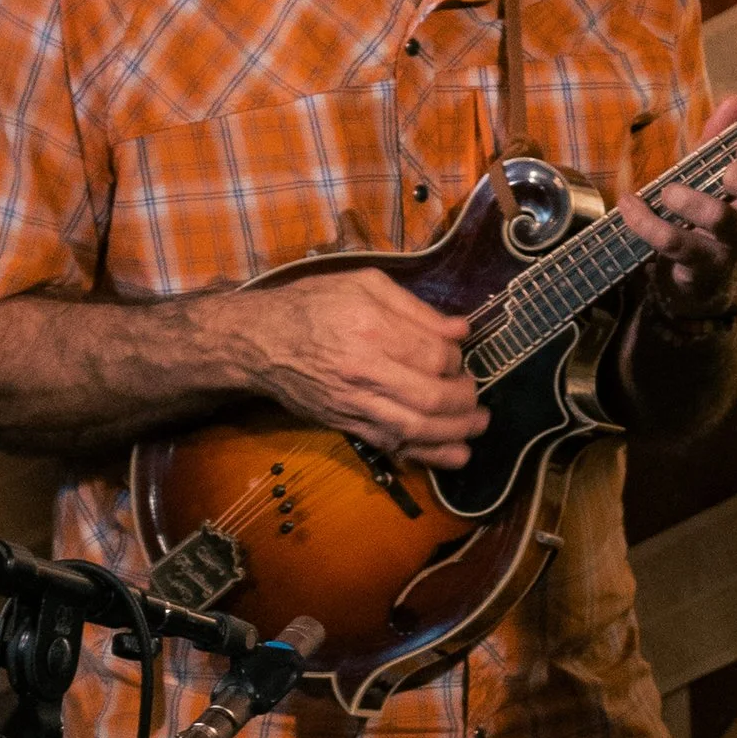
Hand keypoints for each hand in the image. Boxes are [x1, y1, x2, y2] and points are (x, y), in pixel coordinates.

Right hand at [230, 268, 489, 469]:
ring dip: (452, 435)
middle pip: (429, 398)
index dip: (457, 361)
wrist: (259, 342)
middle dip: (464, 403)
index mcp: (371, 329)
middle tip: (477, 398)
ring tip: (476, 430)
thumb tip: (461, 329)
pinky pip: (388, 444)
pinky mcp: (343, 423)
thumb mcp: (366, 284)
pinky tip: (447, 453)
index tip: (459, 357)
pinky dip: (422, 452)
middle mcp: (363, 371)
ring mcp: (352, 403)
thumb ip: (417, 308)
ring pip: (412, 429)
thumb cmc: (313, 304)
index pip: (433, 356)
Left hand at [618, 94, 736, 312]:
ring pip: (723, 220)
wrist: (690, 269)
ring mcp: (735, 246)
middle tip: (722, 170)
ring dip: (691, 199)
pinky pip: (676, 243)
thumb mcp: (712, 168)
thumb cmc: (707, 205)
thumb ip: (722, 136)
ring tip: (667, 191)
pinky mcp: (703, 266)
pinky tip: (630, 204)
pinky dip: (646, 221)